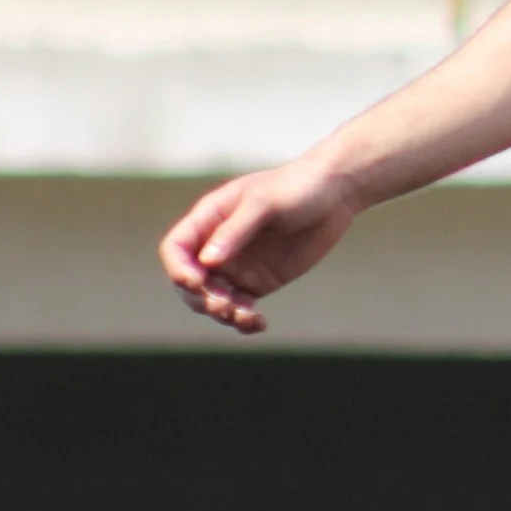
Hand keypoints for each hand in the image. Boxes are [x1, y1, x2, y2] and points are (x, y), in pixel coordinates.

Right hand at [159, 158, 361, 334]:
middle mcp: (217, 246)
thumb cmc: (296, 187)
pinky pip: (240, 308)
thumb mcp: (265, 202)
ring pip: (213, 300)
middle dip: (200, 298)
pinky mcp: (258, 282)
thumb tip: (208, 261)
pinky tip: (258, 324)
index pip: (176, 249)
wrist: (334, 195)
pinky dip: (244, 321)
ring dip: (222, 313)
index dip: (178, 268)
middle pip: (189, 282)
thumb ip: (236, 230)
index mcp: (209, 219)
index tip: (196, 282)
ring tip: (245, 316)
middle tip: (224, 305)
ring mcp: (237, 267)